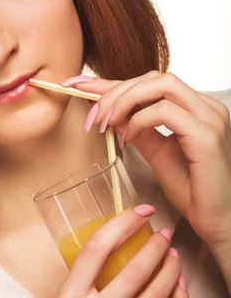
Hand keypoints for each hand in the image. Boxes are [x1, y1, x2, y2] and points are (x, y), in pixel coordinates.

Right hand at [12, 205, 187, 297]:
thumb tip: (103, 261)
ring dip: (170, 272)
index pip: (96, 250)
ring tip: (175, 257)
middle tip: (165, 233)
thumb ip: (77, 286)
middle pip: (132, 273)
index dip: (121, 224)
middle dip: (155, 247)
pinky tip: (181, 291)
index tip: (138, 212)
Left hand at [63, 71, 230, 247]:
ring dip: (124, 100)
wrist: (218, 220)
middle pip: (154, 77)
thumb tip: (113, 113)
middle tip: (93, 115)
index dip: (112, 82)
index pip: (150, 83)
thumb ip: (138, 129)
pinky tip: (127, 138)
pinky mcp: (207, 135)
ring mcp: (209, 117)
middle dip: (115, 91)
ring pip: (160, 84)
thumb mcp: (157, 153)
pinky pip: (164, 111)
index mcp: (195, 107)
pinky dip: (139, 120)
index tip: (80, 86)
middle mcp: (205, 106)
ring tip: (106, 123)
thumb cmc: (193, 190)